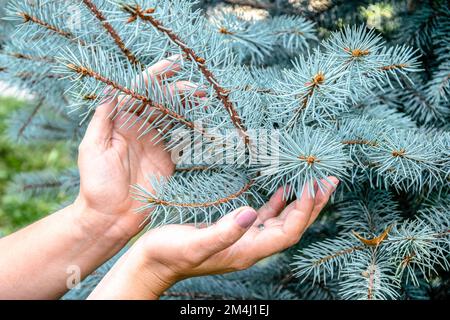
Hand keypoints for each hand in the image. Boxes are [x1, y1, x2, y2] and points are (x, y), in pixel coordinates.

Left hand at [74, 55, 203, 240]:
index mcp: (120, 121)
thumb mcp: (92, 148)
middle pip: (162, 101)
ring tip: (204, 98)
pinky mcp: (167, 159)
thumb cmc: (96, 183)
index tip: (174, 64)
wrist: (110, 217)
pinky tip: (204, 122)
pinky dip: (194, 129)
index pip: (140, 91)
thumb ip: (103, 119)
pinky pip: (183, 139)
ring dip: (189, 106)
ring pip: (174, 116)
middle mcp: (139, 128)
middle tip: (197, 88)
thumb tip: (112, 89)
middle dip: (179, 90)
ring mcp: (155, 143)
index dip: (156, 76)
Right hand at [88, 177, 338, 298]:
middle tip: (330, 180)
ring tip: (314, 182)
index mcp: (246, 251)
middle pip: (292, 226)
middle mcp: (250, 247)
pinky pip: (265, 217)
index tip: (314, 185)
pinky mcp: (234, 232)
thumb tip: (251, 212)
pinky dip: (278, 204)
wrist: (152, 262)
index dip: (304, 210)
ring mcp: (244, 240)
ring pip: (281, 221)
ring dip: (299, 202)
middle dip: (313, 205)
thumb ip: (224, 231)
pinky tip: (283, 190)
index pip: (287, 231)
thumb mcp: (195, 243)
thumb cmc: (169, 253)